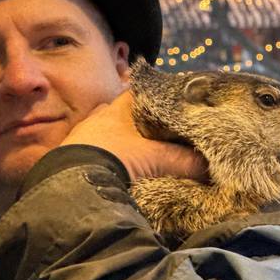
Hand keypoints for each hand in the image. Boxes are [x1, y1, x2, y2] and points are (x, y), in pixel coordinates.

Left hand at [59, 90, 207, 182]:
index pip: (137, 93)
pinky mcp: (69, 156)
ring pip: (103, 131)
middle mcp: (97, 118)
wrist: (73, 186)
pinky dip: (102, 156)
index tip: (168, 106)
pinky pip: (89, 150)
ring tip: (133, 152)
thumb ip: (184, 160)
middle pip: (120, 113)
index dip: (154, 98)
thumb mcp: (155, 159)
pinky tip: (111, 167)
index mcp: (116, 110)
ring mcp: (80, 136)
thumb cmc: (114, 160)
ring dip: (117, 140)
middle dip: (135, 122)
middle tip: (153, 133)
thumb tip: (210, 166)